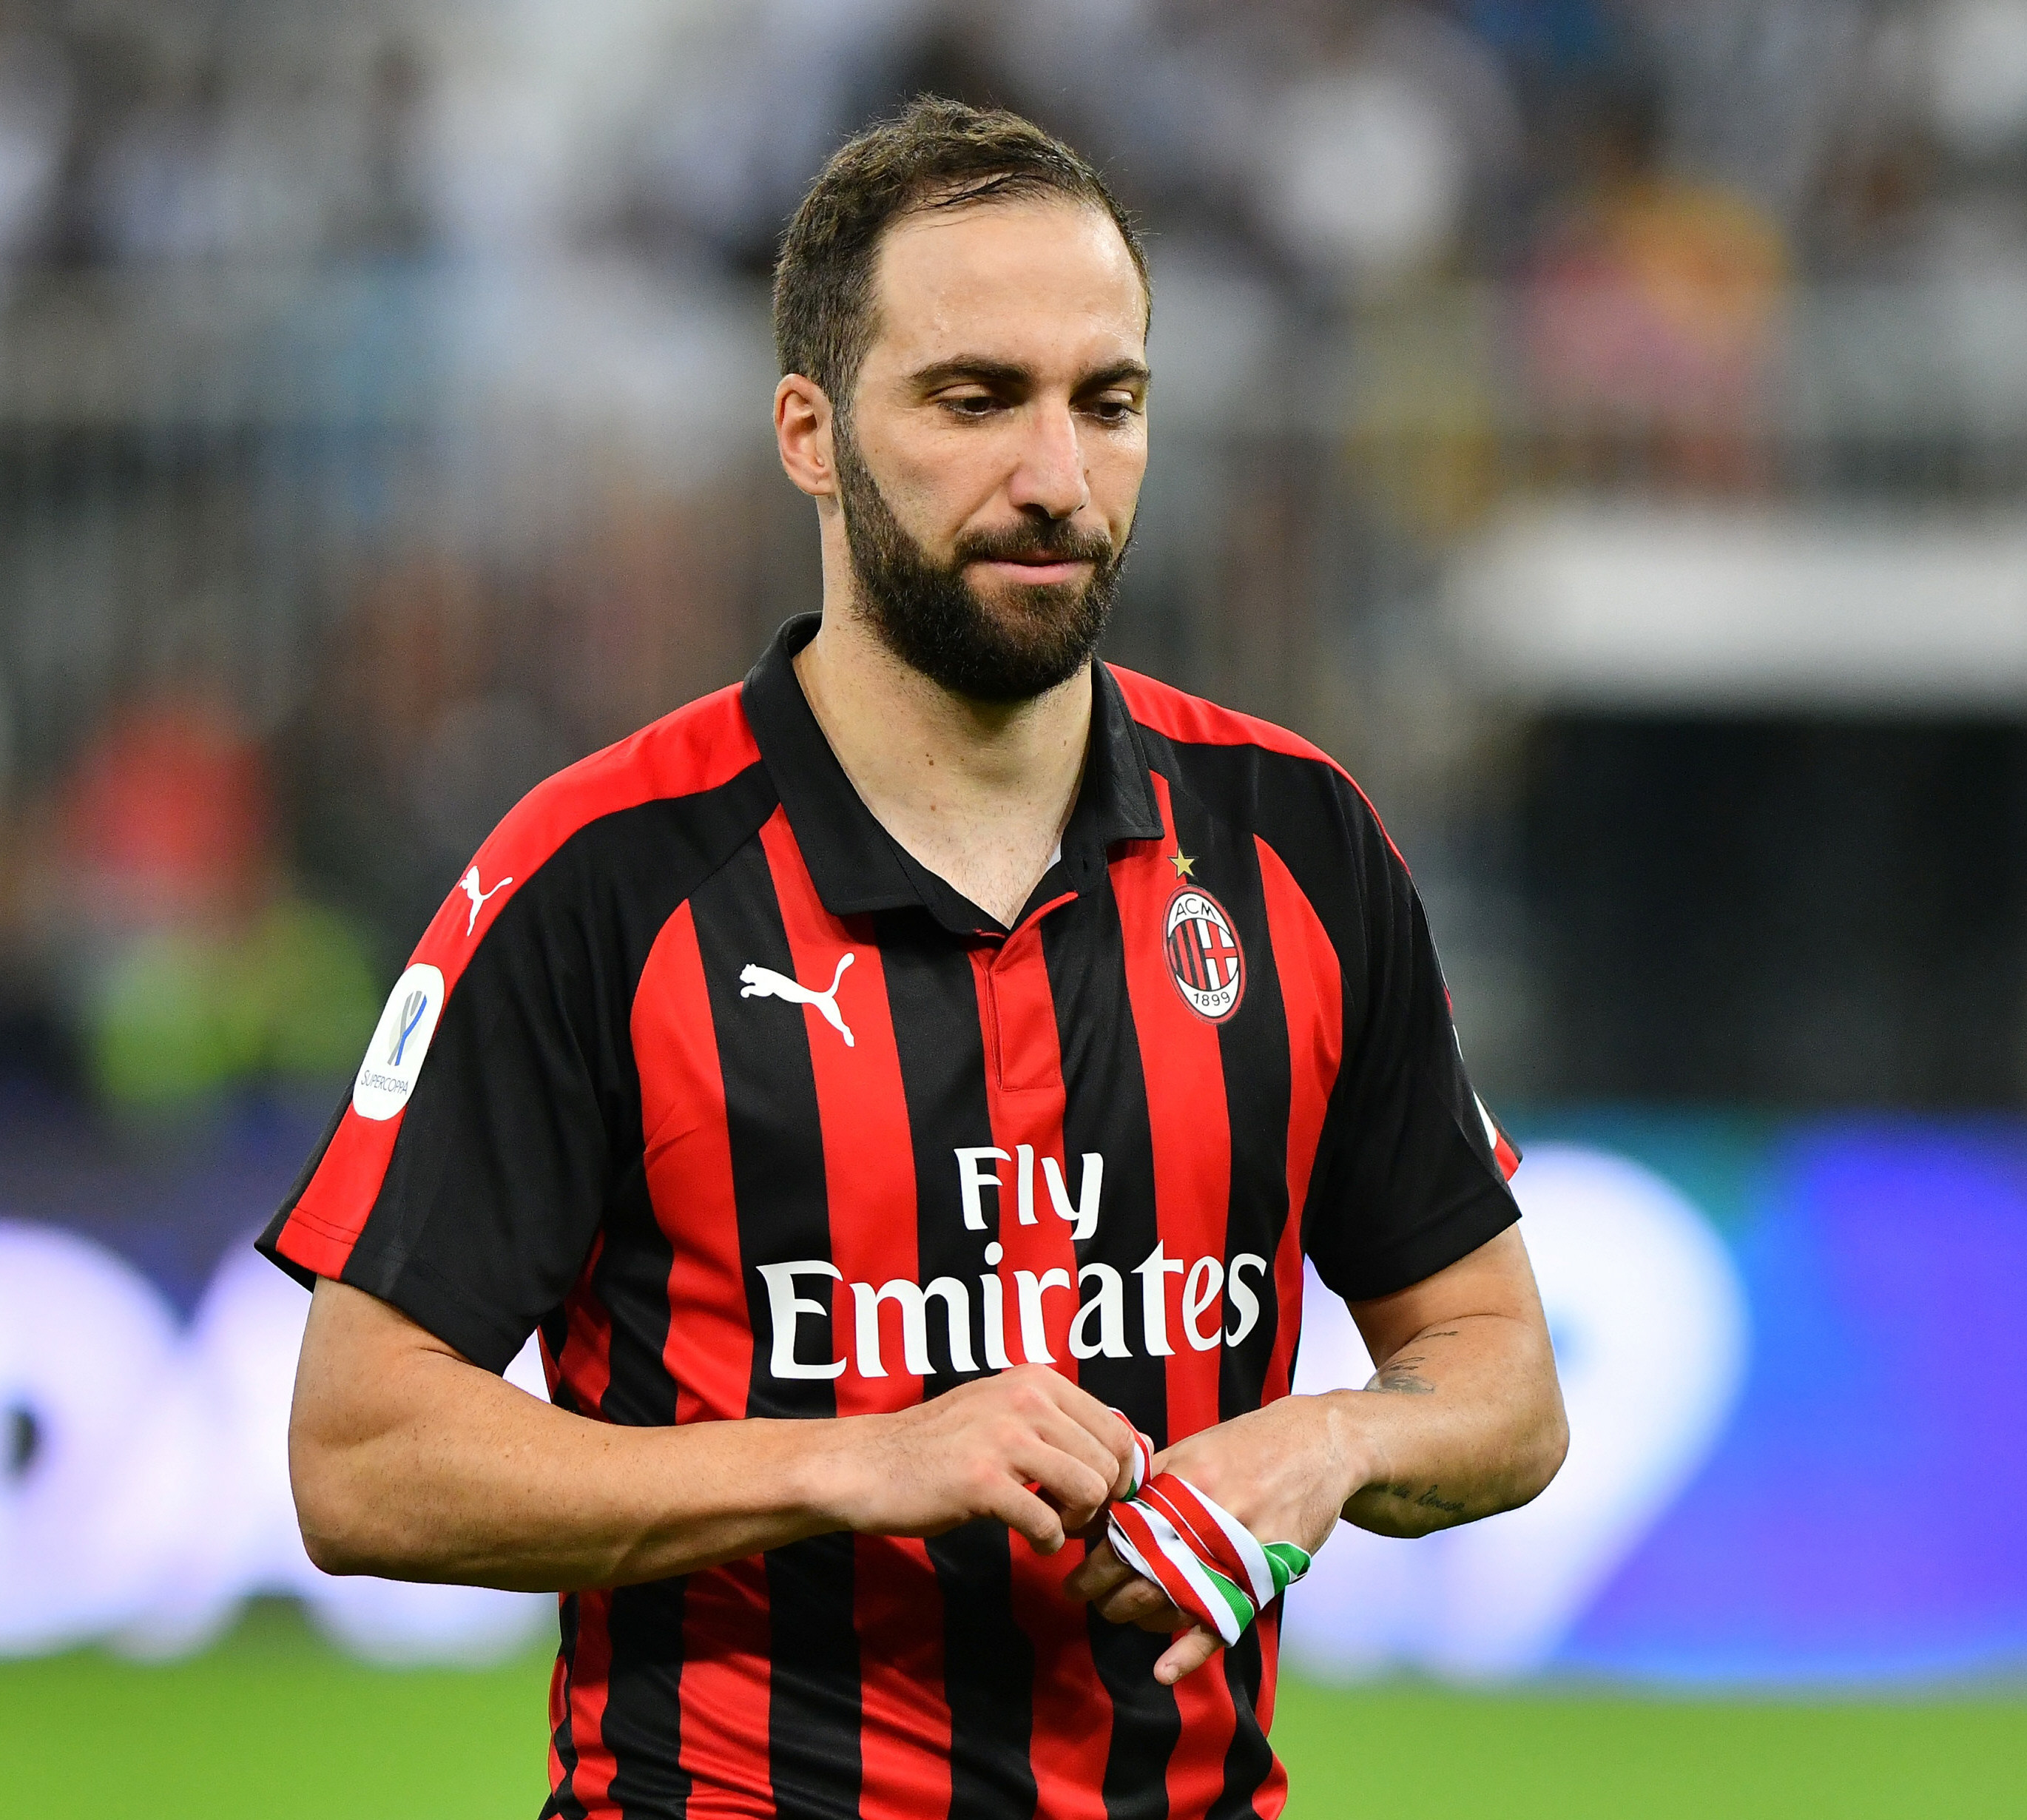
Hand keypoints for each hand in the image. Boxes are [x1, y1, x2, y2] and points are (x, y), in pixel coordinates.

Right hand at [815, 1366, 1137, 1556]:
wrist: (870, 1464)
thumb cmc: (941, 1445)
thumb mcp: (1004, 1410)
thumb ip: (1060, 1422)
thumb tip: (1133, 1447)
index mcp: (1037, 1380)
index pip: (1119, 1429)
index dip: (1121, 1473)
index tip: (1100, 1495)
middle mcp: (1026, 1400)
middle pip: (1110, 1464)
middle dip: (1100, 1501)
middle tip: (1071, 1516)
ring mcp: (1004, 1438)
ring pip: (1089, 1490)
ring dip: (1077, 1521)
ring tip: (1052, 1525)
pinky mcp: (982, 1481)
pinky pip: (1048, 1523)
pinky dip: (1048, 1542)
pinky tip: (1030, 1540)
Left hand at [1063, 1394, 1363, 1683]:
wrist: (1318, 1444)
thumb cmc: (1246, 1444)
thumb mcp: (1191, 1448)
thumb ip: (1146, 1480)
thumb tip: (1097, 1512)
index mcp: (1184, 1485)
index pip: (1121, 1538)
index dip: (1091, 1564)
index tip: (1073, 1577)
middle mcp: (1209, 1521)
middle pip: (1141, 1574)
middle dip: (1104, 1595)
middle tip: (1084, 1598)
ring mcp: (1240, 1551)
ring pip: (1174, 1602)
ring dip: (1137, 1617)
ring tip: (1119, 1613)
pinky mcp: (1265, 1575)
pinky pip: (1225, 1620)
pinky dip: (1191, 1651)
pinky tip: (1164, 1671)